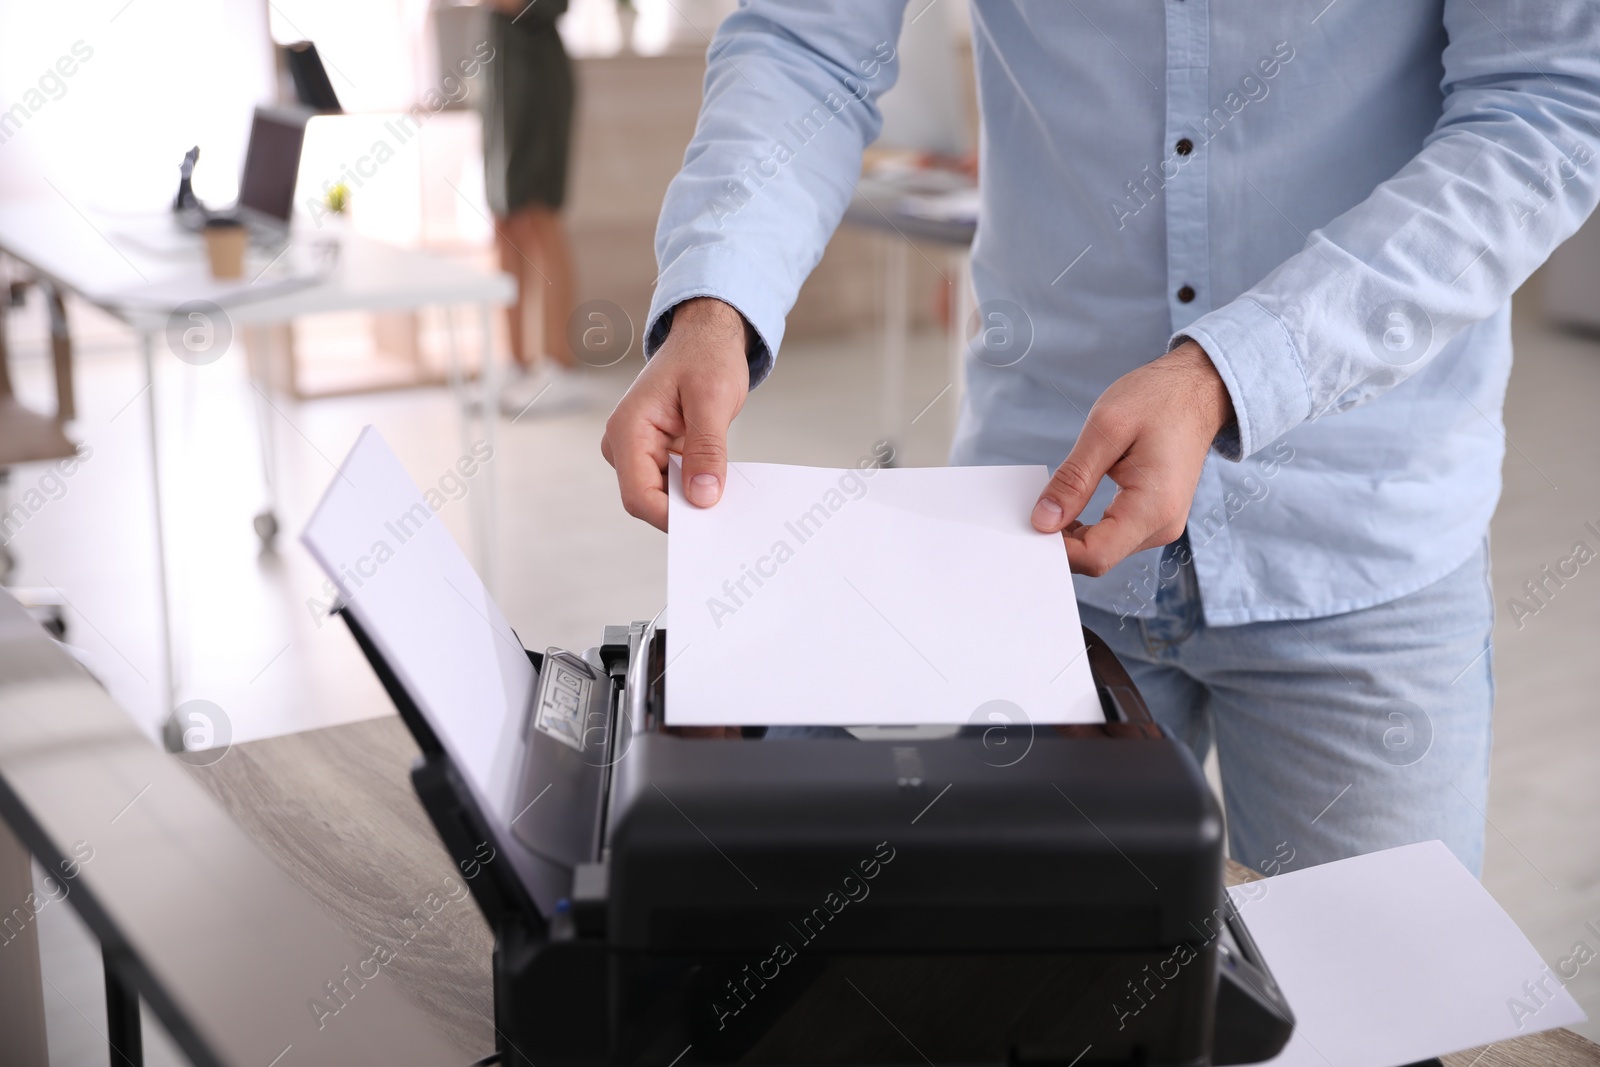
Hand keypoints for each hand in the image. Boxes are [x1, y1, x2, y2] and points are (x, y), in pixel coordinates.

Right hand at [601, 298, 750, 529]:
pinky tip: (720, 483)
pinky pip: (674, 485)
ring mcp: (639, 452)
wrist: (705, 337)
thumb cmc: (706, 356)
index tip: (708, 522)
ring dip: (693, 501)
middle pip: (649, 501)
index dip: (672, 517)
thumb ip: (707, 449)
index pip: (639, 495)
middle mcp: (625, 445)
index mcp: (627, 430)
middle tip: (726, 514)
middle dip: (685, 511)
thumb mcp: (713, 399)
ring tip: (726, 494)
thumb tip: (703, 497)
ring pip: (663, 498)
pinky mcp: (657, 455)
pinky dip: (696, 488)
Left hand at [1030, 341, 1233, 576]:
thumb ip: (1073, 479)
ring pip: (1104, 550)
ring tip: (1052, 501)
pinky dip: (1087, 528)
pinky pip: (1113, 536)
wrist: (1197, 391)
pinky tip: (1071, 504)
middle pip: (1098, 558)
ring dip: (1072, 535)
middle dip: (1060, 543)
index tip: (1029, 523)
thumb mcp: (1105, 429)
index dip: (1056, 549)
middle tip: (1031, 510)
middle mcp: (1162, 526)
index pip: (1095, 556)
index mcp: (1153, 507)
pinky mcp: (1155, 519)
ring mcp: (1161, 525)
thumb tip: (1043, 521)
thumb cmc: (1158, 400)